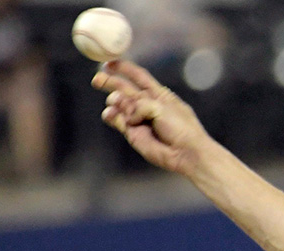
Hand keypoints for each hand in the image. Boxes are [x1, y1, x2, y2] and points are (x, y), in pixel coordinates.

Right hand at [92, 60, 211, 176]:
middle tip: (97, 79)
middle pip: (125, 88)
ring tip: (117, 103)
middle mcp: (148, 105)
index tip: (109, 63)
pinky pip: (116, 120)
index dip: (124, 69)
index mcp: (159, 95)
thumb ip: (141, 104)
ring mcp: (139, 119)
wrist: (186, 153)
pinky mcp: (132, 133)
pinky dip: (111, 115)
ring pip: (119, 104)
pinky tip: (111, 114)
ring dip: (115, 101)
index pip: (139, 77)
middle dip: (110, 82)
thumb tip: (127, 114)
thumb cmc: (181, 128)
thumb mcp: (162, 107)